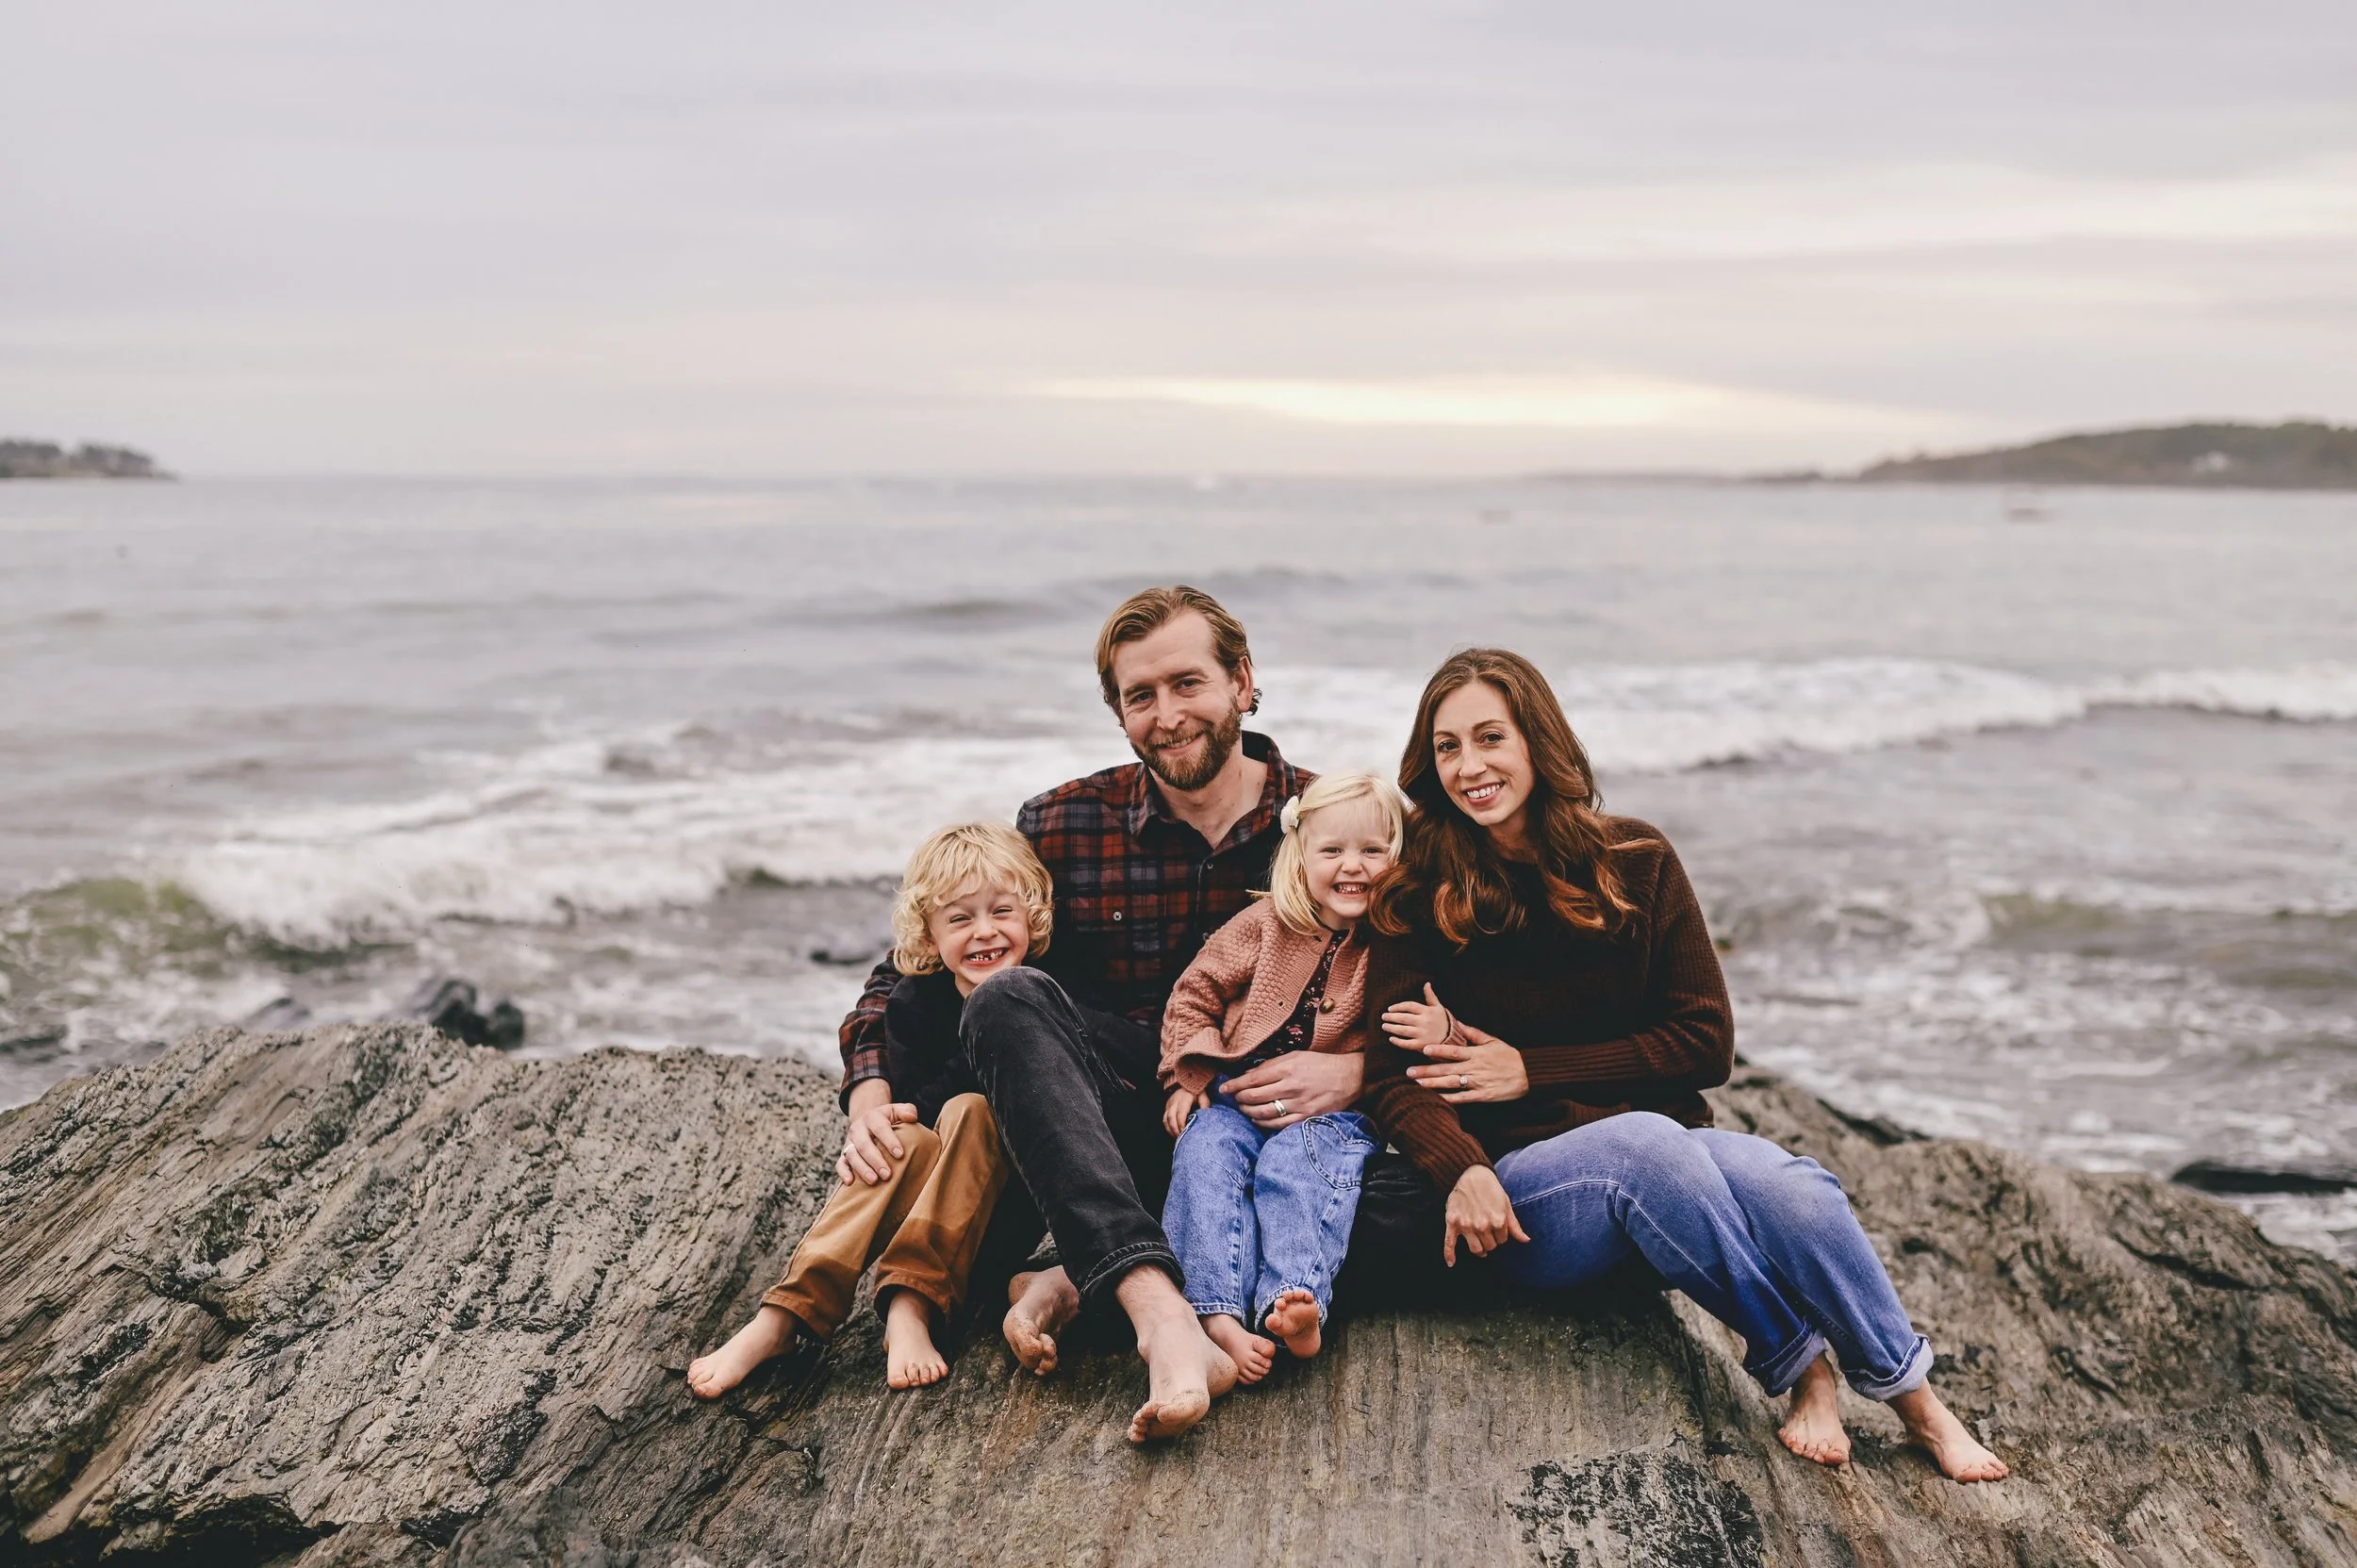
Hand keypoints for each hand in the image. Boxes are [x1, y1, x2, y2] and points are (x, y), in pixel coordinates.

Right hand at [839, 1090, 918, 1185]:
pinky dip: (843, 1173)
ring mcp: (849, 1142)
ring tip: (874, 1181)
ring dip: (862, 1169)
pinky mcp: (844, 1154)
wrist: (868, 1122)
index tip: (900, 1155)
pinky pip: (840, 1164)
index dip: (889, 1141)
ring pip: (852, 1155)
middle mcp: (858, 1129)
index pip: (880, 1128)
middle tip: (887, 1175)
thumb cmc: (888, 1120)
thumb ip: (907, 1111)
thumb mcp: (897, 1111)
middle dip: (876, 1160)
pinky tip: (851, 1182)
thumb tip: (912, 1118)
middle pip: (864, 1145)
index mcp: (872, 1117)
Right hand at [1163, 1086, 1208, 1137]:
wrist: (1187, 1083)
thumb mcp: (1203, 1096)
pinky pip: (1164, 1119)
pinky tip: (1174, 1133)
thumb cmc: (1196, 1092)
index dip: (1181, 1123)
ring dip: (1171, 1130)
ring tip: (1178, 1137)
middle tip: (1181, 1137)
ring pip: (1166, 1119)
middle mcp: (1174, 1101)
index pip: (1180, 1112)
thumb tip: (1206, 1117)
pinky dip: (1168, 1128)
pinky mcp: (1167, 1107)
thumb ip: (1205, 1105)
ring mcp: (1169, 1104)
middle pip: (1171, 1117)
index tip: (1185, 1131)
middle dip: (1175, 1129)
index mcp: (1184, 1098)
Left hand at [1223, 1050, 1366, 1130]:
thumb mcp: (1296, 1056)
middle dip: (1240, 1099)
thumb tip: (1249, 1074)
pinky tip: (1258, 1120)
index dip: (1235, 1085)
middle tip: (1234, 1099)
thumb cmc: (1321, 1064)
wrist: (1350, 1077)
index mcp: (1288, 1069)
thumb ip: (1272, 1065)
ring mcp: (1299, 1104)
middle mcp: (1291, 1087)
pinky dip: (1264, 1123)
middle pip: (1255, 1097)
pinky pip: (1279, 1125)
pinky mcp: (1307, 1117)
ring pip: (1264, 1113)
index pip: (1252, 1079)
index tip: (1225, 1088)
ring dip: (1249, 1112)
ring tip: (1244, 1109)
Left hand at [1380, 983, 1454, 1051]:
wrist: (1453, 1039)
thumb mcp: (1438, 1007)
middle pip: (1403, 1018)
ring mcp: (1423, 1034)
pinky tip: (1391, 1039)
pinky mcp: (1422, 1045)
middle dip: (1391, 1017)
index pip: (1409, 1006)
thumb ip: (1431, 996)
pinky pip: (1407, 1044)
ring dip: (1391, 1028)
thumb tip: (1426, 983)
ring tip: (1384, 1026)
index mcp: (1427, 1011)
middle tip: (1383, 1017)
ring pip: (1403, 1030)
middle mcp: (1424, 1022)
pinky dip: (1398, 1042)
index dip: (1398, 1007)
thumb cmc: (1444, 1021)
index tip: (1390, 1009)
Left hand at [1404, 1021, 1528, 1103]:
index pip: (1454, 1051)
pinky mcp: (1481, 1096)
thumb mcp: (1492, 1041)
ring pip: (1451, 1084)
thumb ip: (1473, 1033)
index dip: (1438, 1050)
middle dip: (1426, 1070)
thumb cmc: (1509, 1057)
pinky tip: (1435, 1099)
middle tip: (1409, 1071)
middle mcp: (1474, 1068)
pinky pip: (1462, 1099)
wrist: (1528, 1075)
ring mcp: (1477, 1083)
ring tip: (1416, 1084)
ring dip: (1433, 1084)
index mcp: (1476, 1054)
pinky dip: (1448, 1099)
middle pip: (1447, 1069)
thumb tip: (1457, 1023)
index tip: (1423, 1049)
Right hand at [1443, 1165, 1528, 1265]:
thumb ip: (1514, 1225)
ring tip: (1480, 1247)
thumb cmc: (1489, 1187)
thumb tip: (1526, 1240)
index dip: (1501, 1235)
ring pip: (1476, 1249)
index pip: (1502, 1240)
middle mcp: (1482, 1225)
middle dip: (1491, 1242)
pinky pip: (1449, 1243)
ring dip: (1480, 1250)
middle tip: (1489, 1233)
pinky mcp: (1452, 1223)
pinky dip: (1449, 1255)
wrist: (1468, 1173)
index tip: (1497, 1227)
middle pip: (1490, 1247)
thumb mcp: (1506, 1204)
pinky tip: (1451, 1263)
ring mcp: (1466, 1225)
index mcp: (1497, 1221)